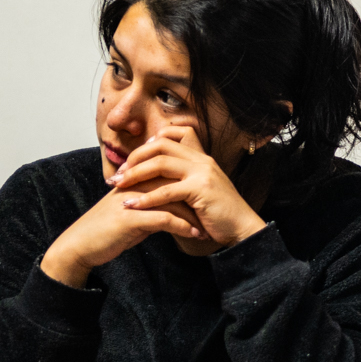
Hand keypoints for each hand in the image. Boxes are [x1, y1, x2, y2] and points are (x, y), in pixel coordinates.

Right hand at [40, 181, 204, 288]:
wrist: (80, 245)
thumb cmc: (107, 230)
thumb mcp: (133, 212)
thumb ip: (152, 204)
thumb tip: (175, 206)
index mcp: (136, 180)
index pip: (171, 175)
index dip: (192, 189)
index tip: (209, 204)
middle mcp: (135, 185)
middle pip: (176, 184)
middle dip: (198, 201)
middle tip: (215, 215)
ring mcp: (132, 200)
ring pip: (173, 201)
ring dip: (194, 216)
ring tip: (208, 228)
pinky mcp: (130, 218)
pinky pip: (164, 219)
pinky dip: (183, 227)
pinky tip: (194, 235)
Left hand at [109, 126, 267, 253]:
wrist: (242, 227)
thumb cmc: (219, 213)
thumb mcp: (201, 189)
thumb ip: (183, 179)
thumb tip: (156, 178)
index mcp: (202, 157)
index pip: (173, 134)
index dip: (149, 143)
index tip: (134, 159)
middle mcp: (202, 160)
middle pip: (160, 146)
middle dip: (134, 159)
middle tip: (118, 174)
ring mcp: (202, 173)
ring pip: (160, 164)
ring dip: (134, 175)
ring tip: (118, 186)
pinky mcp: (201, 190)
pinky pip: (166, 191)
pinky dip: (146, 198)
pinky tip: (132, 205)